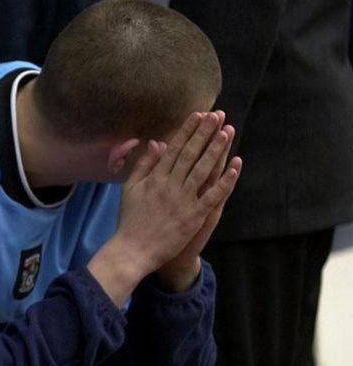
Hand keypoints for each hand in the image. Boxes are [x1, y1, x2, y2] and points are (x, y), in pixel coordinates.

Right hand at [92, 111, 240, 302]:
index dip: (187, 130)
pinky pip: (213, 195)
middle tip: (217, 116)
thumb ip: (143, 165)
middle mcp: (170, 185)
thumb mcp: (130, 189)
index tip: (198, 115)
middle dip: (205, 133)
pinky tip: (235, 166)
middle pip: (191, 154)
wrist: (133, 250)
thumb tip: (155, 143)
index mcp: (154, 178)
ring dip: (216, 150)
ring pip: (203, 170)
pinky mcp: (194, 216)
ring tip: (227, 132)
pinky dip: (225, 181)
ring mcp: (183, 200)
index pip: (174, 149)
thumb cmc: (130, 220)